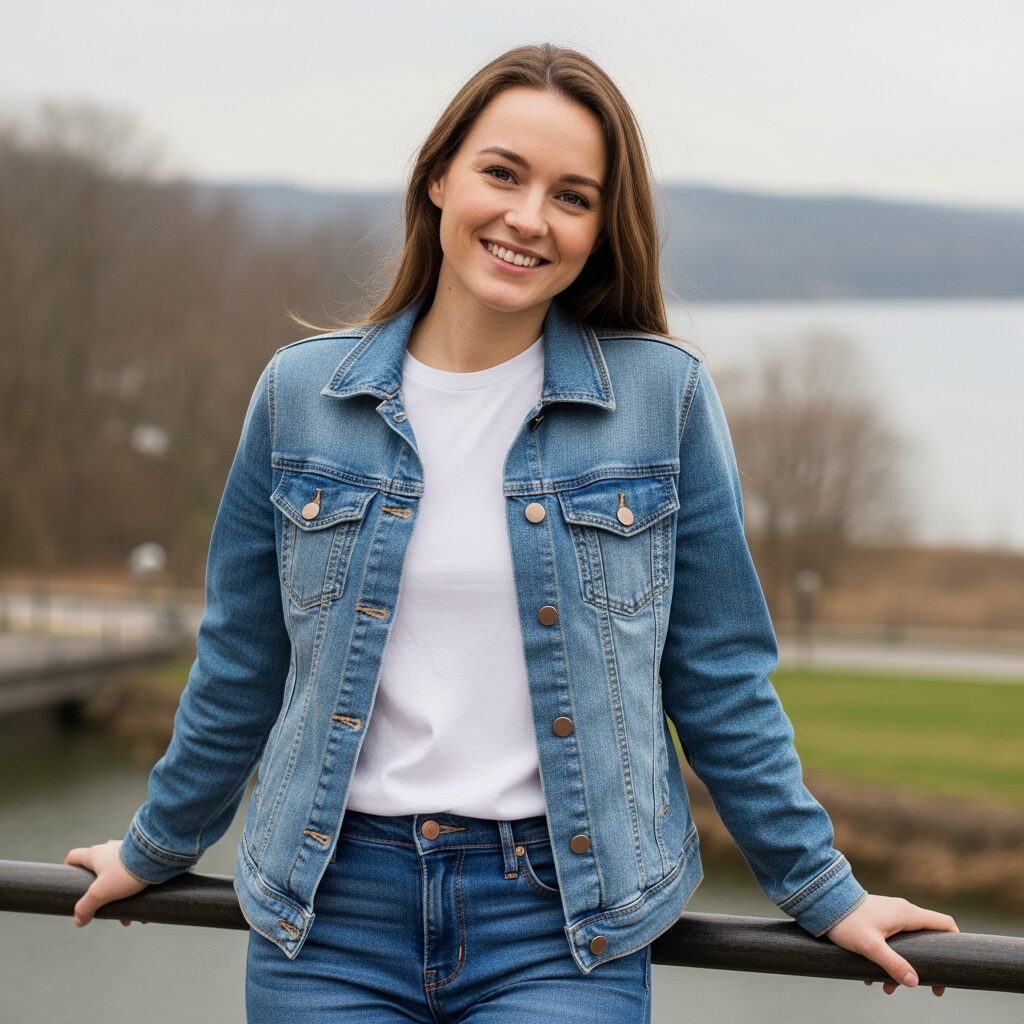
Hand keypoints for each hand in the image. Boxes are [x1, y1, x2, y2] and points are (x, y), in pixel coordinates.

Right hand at [64, 839, 149, 927]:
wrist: (160, 855)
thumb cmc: (127, 871)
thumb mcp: (101, 893)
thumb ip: (86, 907)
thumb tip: (78, 920)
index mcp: (96, 854)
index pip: (74, 856)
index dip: (69, 869)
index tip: (71, 882)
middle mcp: (111, 850)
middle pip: (98, 873)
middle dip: (102, 895)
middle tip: (107, 910)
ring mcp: (128, 852)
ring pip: (119, 878)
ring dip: (121, 899)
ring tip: (129, 918)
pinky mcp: (144, 857)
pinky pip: (136, 877)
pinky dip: (137, 894)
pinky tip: (145, 912)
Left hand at [826, 893, 958, 996]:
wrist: (821, 902)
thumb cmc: (846, 921)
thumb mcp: (870, 946)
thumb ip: (893, 964)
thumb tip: (914, 983)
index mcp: (907, 914)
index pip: (944, 923)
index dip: (955, 944)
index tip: (950, 970)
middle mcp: (902, 911)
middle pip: (927, 940)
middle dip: (924, 966)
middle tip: (923, 989)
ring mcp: (889, 914)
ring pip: (907, 945)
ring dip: (901, 967)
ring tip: (885, 989)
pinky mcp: (877, 920)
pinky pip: (891, 942)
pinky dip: (887, 960)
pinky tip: (870, 977)